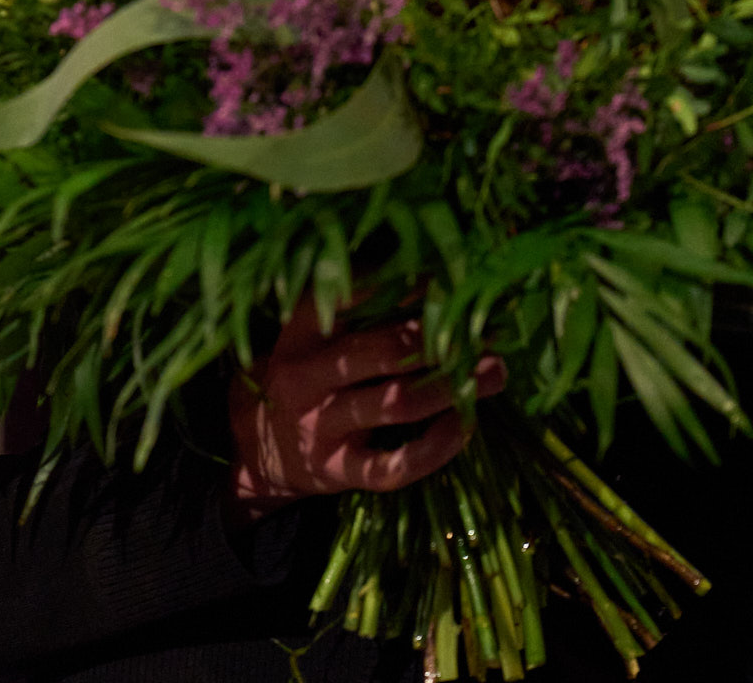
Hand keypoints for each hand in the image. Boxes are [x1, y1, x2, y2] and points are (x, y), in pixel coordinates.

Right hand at [229, 309, 506, 513]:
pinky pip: (392, 465)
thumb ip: (359, 315)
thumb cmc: (304, 378)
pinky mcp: (337, 471)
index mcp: (301, 332)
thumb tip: (442, 286)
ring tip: (496, 372)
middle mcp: (305, 376)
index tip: (451, 281)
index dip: (406, 287)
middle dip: (443, 340)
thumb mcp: (310, 338)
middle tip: (490, 333)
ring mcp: (319, 425)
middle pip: (383, 350)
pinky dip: (435, 447)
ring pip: (395, 403)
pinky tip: (464, 427)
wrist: (257, 451)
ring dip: (452, 387)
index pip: (352, 297)